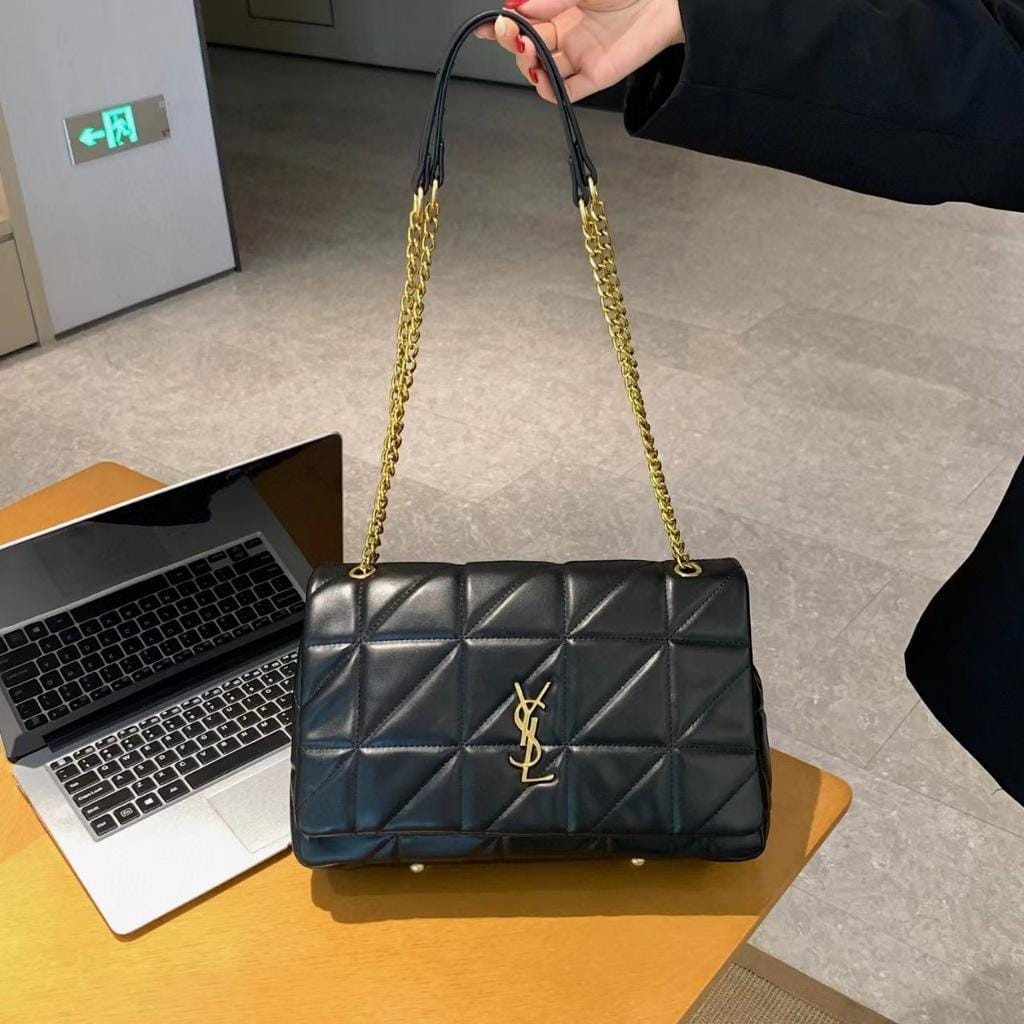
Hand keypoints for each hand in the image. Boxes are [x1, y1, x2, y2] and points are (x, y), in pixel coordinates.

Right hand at [475, 0, 683, 102]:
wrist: (666, 3)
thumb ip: (551, 0)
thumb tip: (520, 7)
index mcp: (561, 9)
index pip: (523, 21)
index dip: (501, 25)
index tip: (486, 25)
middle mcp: (568, 34)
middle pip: (527, 48)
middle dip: (514, 43)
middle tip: (513, 34)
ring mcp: (580, 57)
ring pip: (542, 71)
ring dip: (529, 65)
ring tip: (530, 52)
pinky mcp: (595, 77)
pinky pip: (565, 92)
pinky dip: (550, 90)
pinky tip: (543, 77)